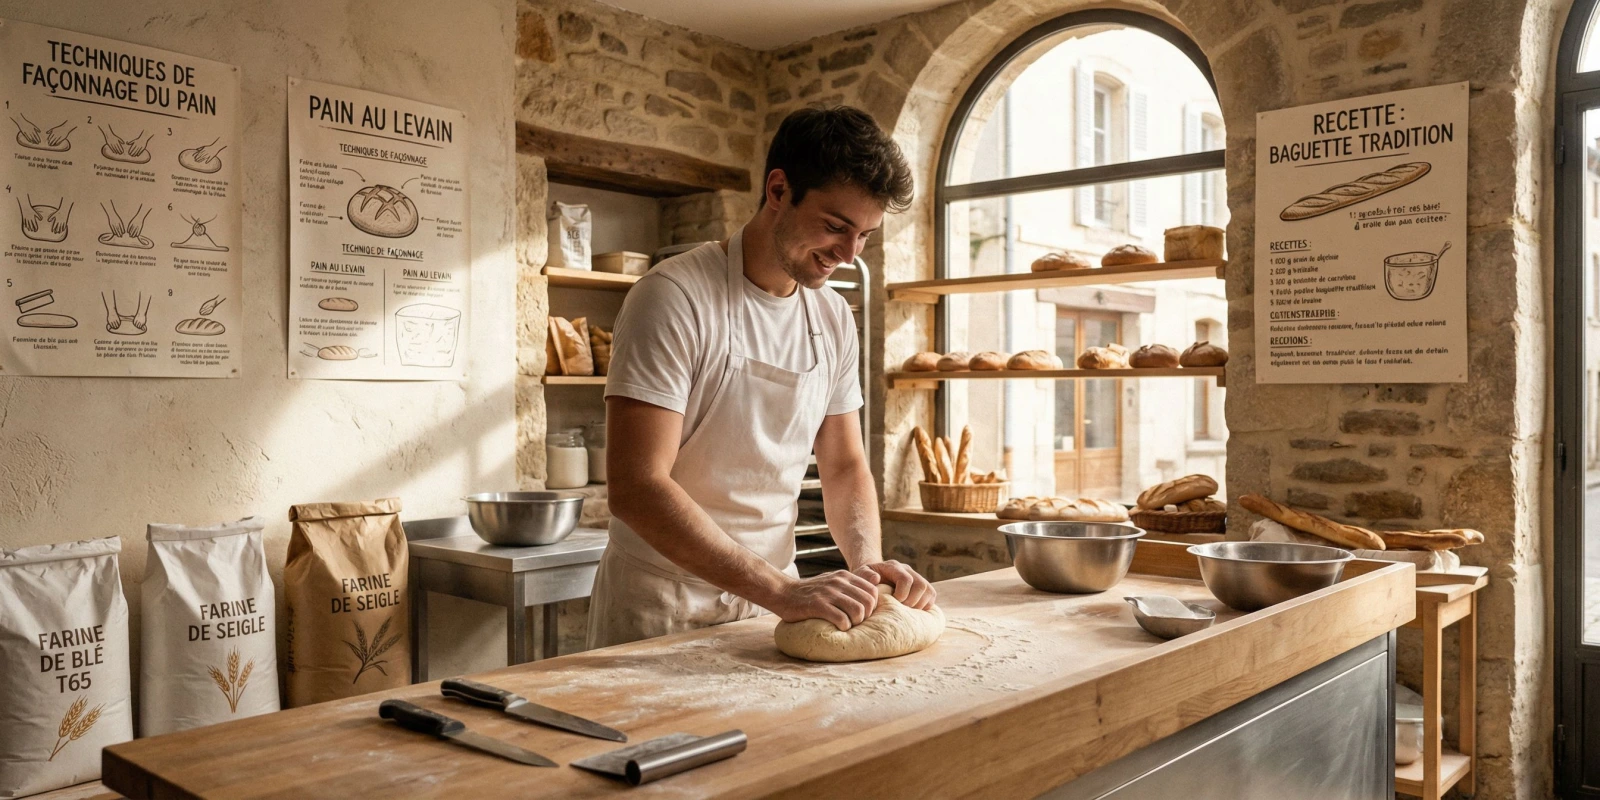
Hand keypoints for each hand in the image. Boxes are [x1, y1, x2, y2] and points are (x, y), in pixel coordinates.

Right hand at [766, 570, 880, 630]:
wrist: (783, 593)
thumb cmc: (810, 591)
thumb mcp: (832, 580)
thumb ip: (852, 581)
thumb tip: (877, 579)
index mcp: (844, 576)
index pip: (872, 591)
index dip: (872, 605)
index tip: (862, 613)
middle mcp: (838, 582)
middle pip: (868, 602)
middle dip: (866, 616)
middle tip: (855, 622)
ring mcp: (828, 593)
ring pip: (858, 610)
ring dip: (856, 622)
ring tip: (847, 625)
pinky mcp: (818, 605)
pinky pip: (841, 619)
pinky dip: (844, 626)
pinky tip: (838, 627)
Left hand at [854, 561, 935, 610]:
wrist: (872, 577)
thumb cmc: (865, 579)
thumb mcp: (860, 575)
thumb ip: (865, 576)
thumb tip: (876, 579)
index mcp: (893, 567)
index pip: (906, 579)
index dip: (902, 594)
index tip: (894, 602)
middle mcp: (908, 570)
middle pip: (921, 585)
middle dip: (912, 601)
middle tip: (901, 609)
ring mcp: (917, 577)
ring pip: (929, 591)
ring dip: (920, 605)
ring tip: (906, 611)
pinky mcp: (922, 587)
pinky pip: (931, 596)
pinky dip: (925, 606)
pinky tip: (912, 611)